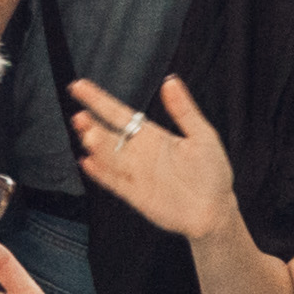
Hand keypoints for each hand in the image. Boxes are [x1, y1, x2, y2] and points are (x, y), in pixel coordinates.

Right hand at [65, 75, 240, 242]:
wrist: (214, 211)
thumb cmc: (212, 174)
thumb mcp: (203, 137)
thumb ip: (184, 110)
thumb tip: (171, 82)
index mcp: (152, 135)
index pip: (119, 114)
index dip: (98, 100)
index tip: (80, 87)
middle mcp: (139, 152)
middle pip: (108, 135)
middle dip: (92, 125)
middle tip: (81, 118)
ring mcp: (134, 173)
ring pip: (108, 156)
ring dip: (97, 146)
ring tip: (88, 135)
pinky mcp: (133, 194)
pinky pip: (112, 181)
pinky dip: (99, 173)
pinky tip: (86, 162)